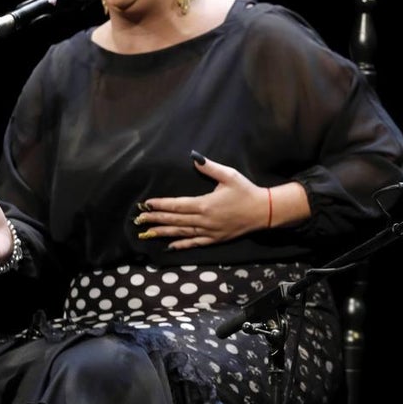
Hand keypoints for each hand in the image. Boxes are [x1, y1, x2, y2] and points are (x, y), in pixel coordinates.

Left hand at [134, 152, 265, 250]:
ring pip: (181, 232)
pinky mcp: (215, 239)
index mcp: (205, 204)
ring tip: (148, 233)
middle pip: (175, 220)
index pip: (176, 205)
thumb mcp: (229, 175)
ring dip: (163, 232)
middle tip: (139, 219)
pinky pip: (194, 242)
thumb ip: (210, 167)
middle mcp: (204, 220)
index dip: (160, 205)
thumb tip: (194, 157)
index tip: (146, 204)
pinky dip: (181, 244)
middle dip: (155, 219)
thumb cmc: (246, 191)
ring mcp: (209, 231)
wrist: (263, 211)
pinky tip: (170, 246)